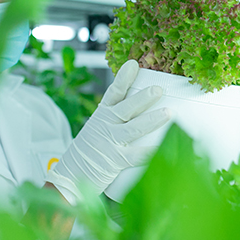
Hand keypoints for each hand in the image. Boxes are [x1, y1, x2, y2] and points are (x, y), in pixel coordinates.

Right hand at [44, 60, 170, 202]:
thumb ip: (118, 117)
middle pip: (126, 108)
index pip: (114, 92)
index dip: (124, 78)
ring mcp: (110, 142)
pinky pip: (136, 156)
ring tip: (168, 113)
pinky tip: (163, 149)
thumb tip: (145, 102)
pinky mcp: (115, 161)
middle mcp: (105, 125)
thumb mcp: (99, 127)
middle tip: (158, 90)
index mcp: (102, 114)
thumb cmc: (91, 149)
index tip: (134, 64)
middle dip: (143, 98)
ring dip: (151, 120)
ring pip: (133, 129)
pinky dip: (149, 152)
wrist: (71, 175)